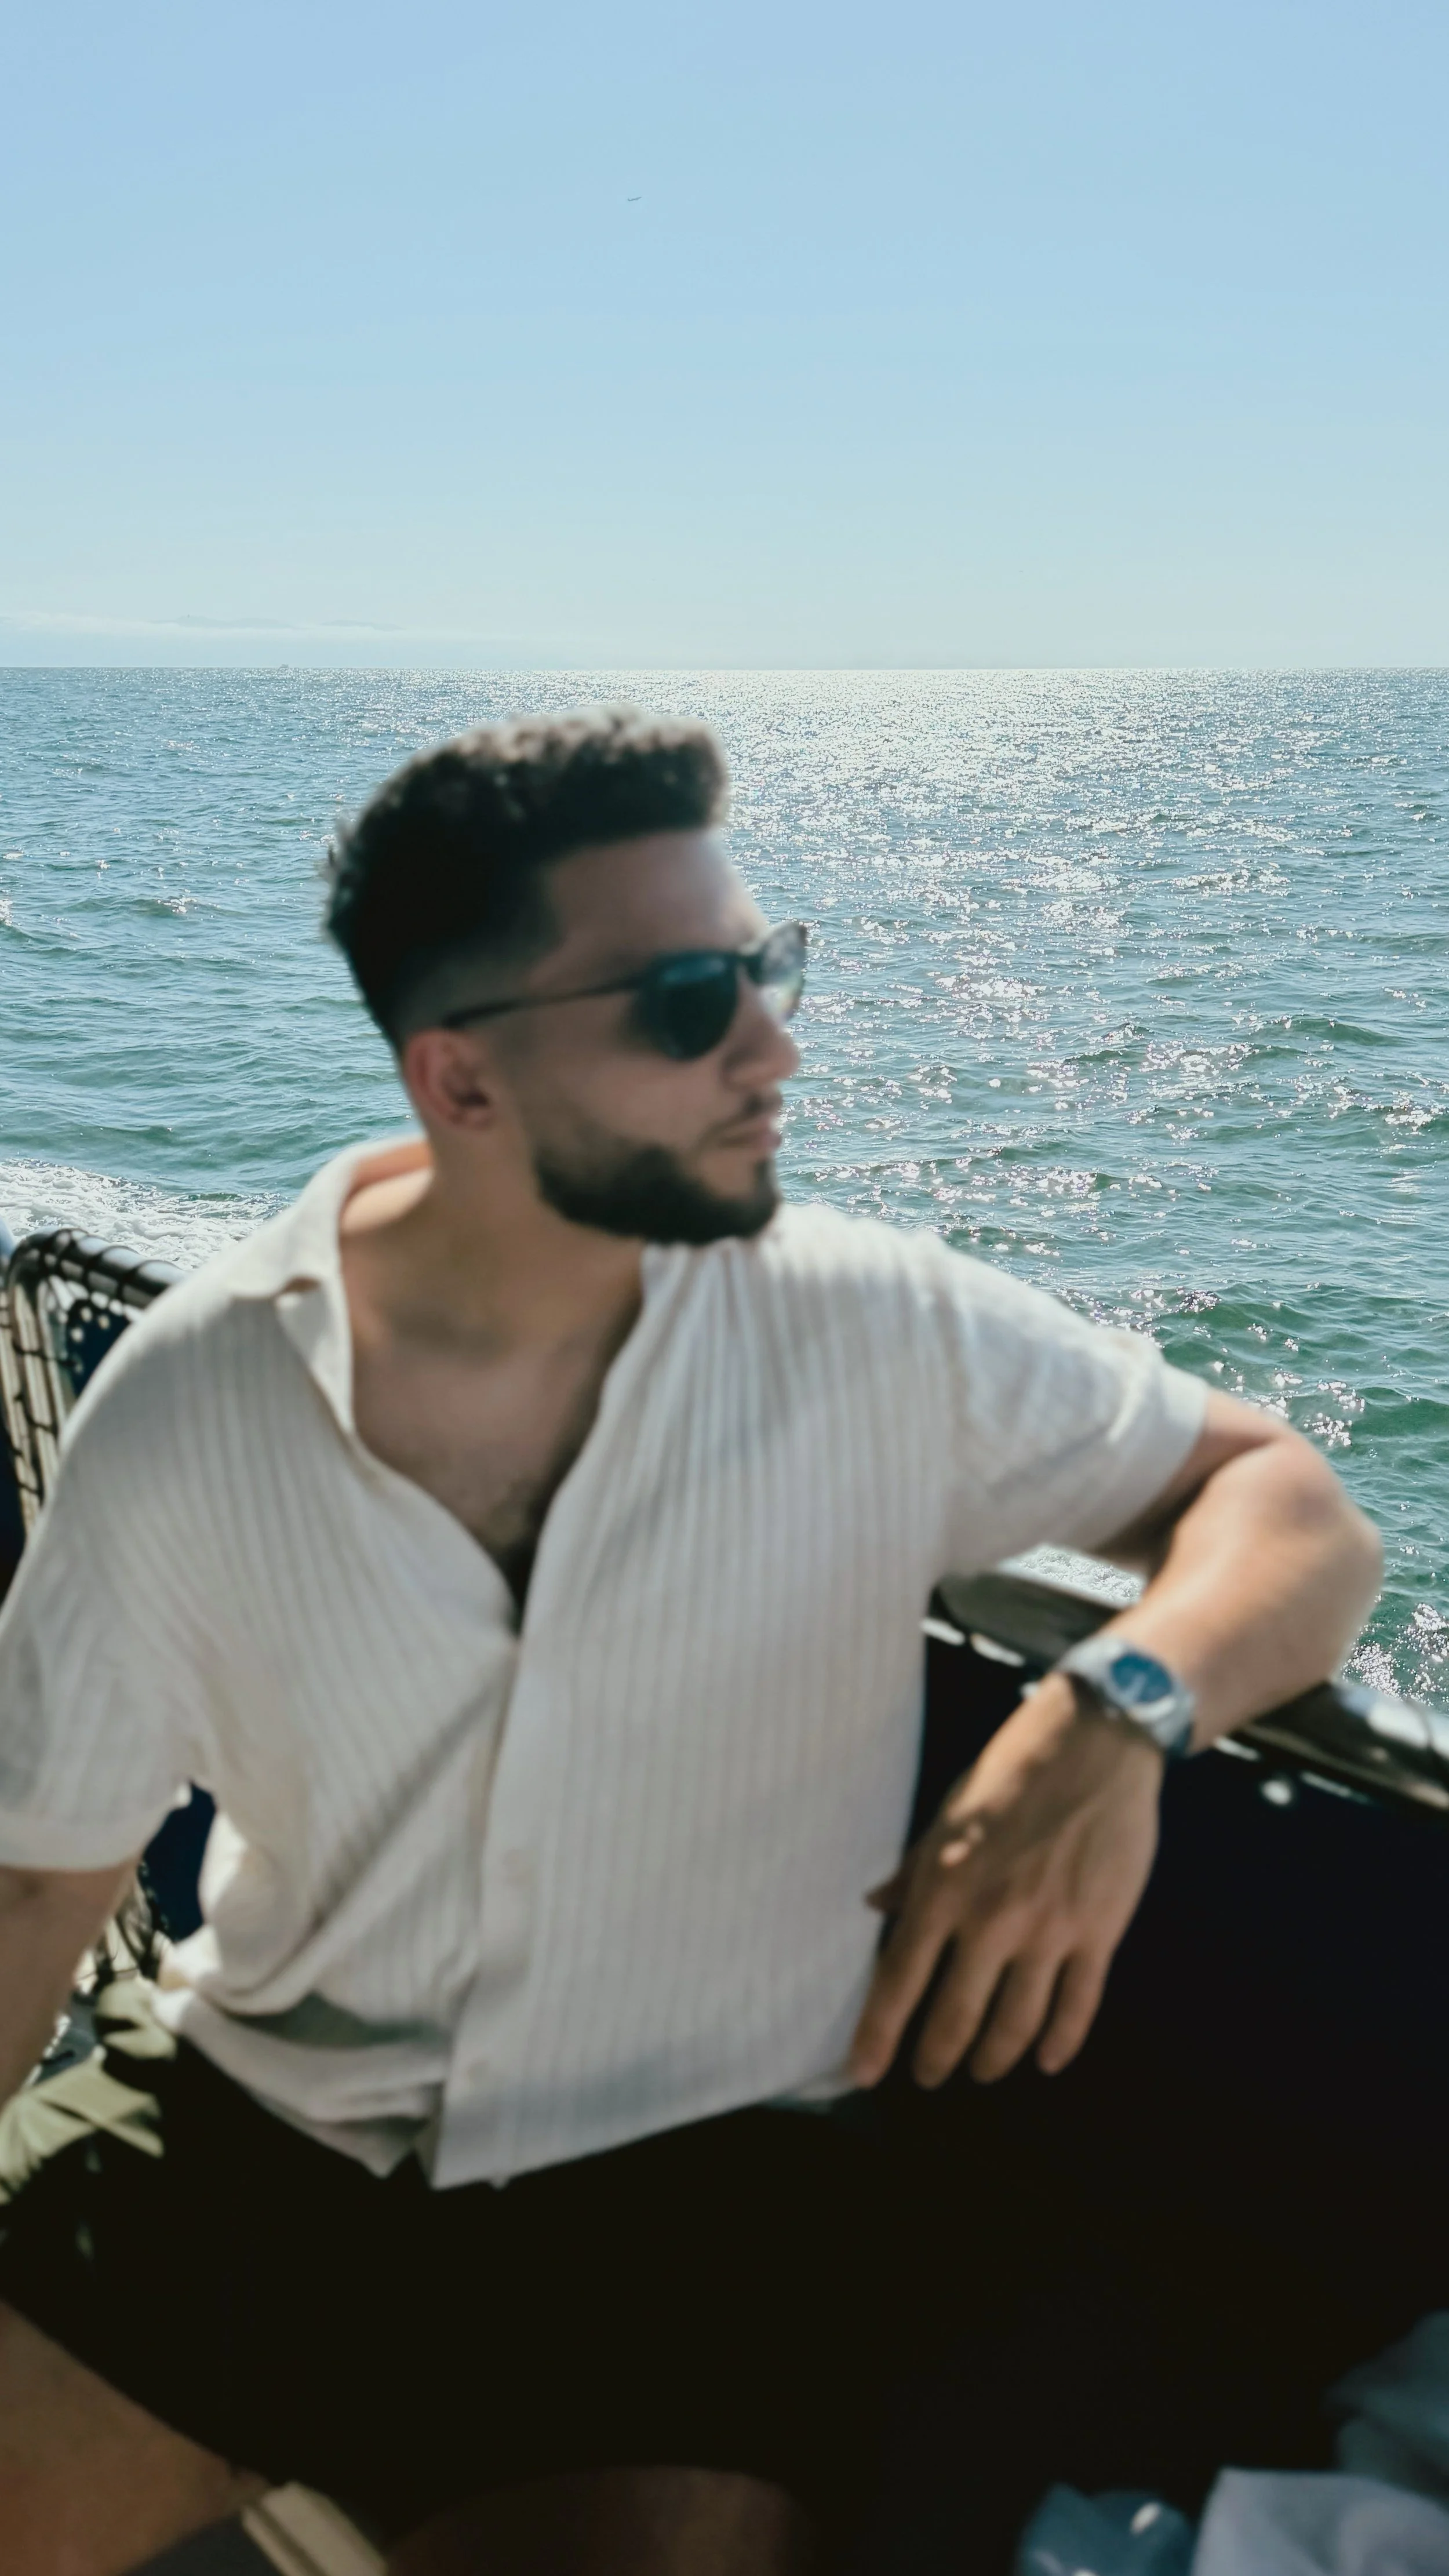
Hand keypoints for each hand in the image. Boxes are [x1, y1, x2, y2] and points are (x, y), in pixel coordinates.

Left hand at [849, 1678, 1163, 2089]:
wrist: (1094, 1743)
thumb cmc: (1011, 1773)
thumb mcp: (947, 1816)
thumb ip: (913, 1871)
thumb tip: (875, 1907)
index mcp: (945, 1887)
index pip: (900, 1979)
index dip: (878, 2034)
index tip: (862, 2073)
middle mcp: (992, 1918)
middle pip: (957, 2015)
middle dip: (937, 2057)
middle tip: (927, 2077)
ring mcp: (1050, 1929)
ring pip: (1017, 2022)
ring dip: (995, 2057)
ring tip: (983, 2071)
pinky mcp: (1099, 1931)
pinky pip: (1077, 2004)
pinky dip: (1061, 2042)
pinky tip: (1048, 2060)